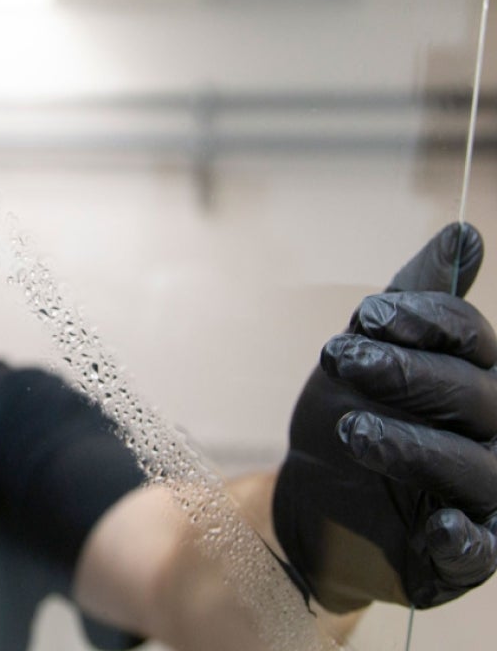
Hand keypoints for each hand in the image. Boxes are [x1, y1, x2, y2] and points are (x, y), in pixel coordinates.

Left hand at [273, 223, 496, 611]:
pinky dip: (463, 541)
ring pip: (476, 471)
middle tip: (343, 360)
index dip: (425, 321)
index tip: (364, 313)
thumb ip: (414, 301)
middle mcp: (491, 436)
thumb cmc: (351, 413)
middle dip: (410, 374)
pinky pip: (479, 554)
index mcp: (475, 380)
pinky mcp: (458, 557)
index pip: (473, 340)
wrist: (312, 496)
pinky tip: (435, 524)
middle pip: (476, 397)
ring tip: (352, 431)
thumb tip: (463, 232)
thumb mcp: (367, 352)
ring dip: (416, 447)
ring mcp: (481, 499)